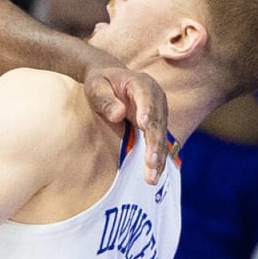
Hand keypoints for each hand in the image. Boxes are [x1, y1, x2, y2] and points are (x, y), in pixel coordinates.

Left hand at [83, 65, 169, 183]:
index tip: (144, 124)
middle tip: (151, 164)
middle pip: (157, 123)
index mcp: (143, 84)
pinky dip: (157, 160)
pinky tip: (154, 176)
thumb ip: (106, 99)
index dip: (147, 110)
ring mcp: (159, 114)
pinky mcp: (157, 127)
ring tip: (152, 178)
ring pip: (161, 137)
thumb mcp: (96, 86)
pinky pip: (158, 144)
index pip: (147, 97)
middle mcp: (156, 99)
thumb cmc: (101, 82)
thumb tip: (119, 114)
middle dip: (154, 144)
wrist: (109, 80)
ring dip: (158, 158)